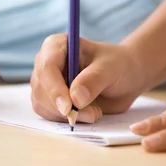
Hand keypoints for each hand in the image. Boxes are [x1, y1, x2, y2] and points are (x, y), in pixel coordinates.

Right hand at [30, 34, 146, 123]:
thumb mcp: (111, 68)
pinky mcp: (48, 99)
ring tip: (94, 112)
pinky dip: (65, 120)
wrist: (124, 78)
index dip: (55, 89)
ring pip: (42, 104)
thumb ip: (93, 80)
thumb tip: (75, 99)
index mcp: (57, 45)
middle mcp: (45, 62)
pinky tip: (85, 114)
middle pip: (41, 88)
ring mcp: (45, 82)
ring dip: (66, 115)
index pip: (47, 67)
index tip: (68, 108)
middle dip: (64, 106)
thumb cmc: (118, 65)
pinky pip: (48, 114)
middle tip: (93, 113)